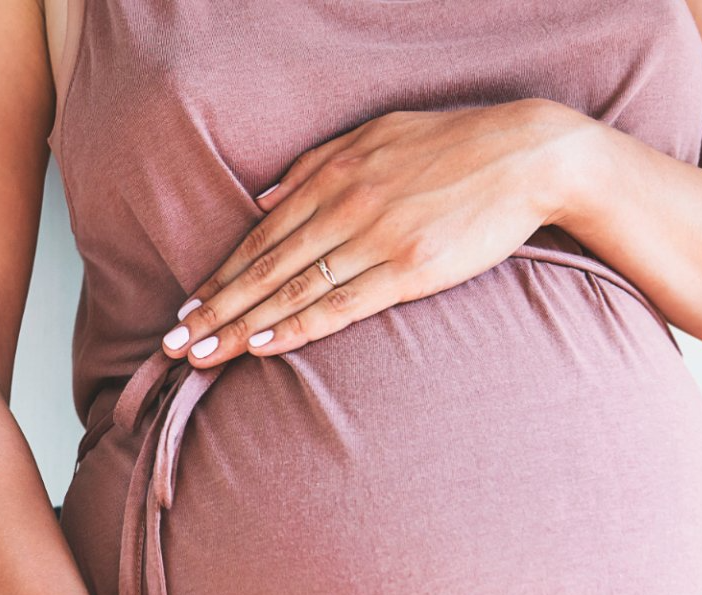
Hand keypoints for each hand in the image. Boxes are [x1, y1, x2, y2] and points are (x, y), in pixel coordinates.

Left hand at [159, 97, 590, 365]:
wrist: (527, 155)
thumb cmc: (455, 145)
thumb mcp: (378, 134)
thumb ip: (316, 166)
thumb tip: (265, 201)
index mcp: (333, 175)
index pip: (262, 236)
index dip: (221, 275)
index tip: (188, 306)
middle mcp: (344, 207)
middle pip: (264, 268)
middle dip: (214, 309)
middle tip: (174, 343)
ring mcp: (374, 239)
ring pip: (292, 291)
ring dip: (242, 325)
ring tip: (203, 354)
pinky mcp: (408, 270)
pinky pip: (341, 305)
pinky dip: (298, 327)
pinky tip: (264, 345)